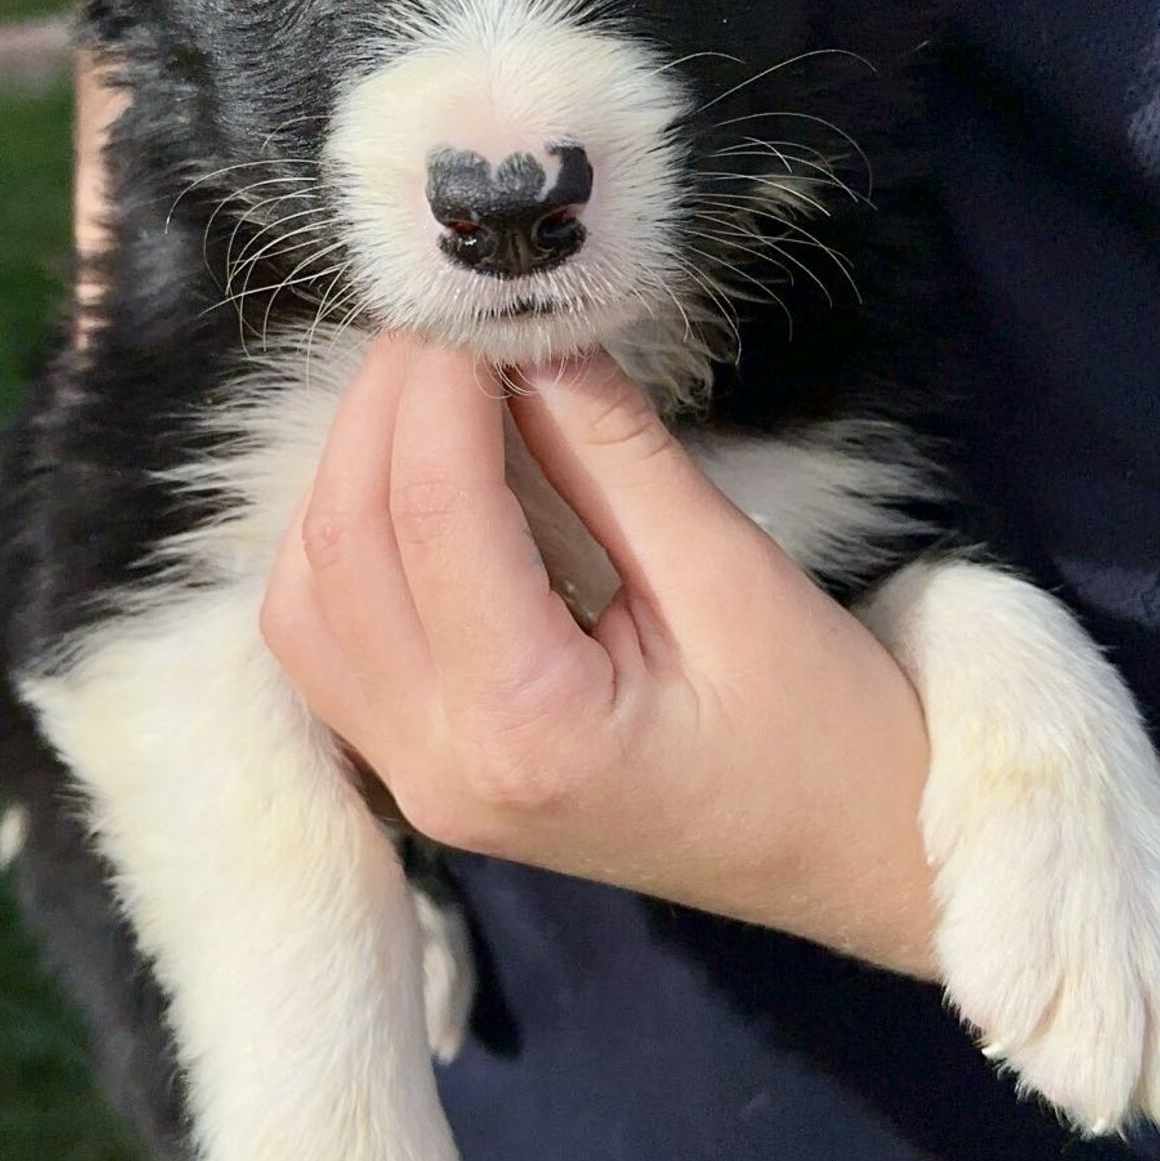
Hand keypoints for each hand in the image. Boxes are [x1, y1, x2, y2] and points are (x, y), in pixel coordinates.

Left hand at [261, 336, 939, 975]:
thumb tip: (531, 338)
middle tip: (445, 322)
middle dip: (380, 411)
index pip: (434, 513)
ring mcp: (416, 783)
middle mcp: (439, 768)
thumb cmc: (827, 733)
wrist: (854, 859)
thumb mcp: (734, 577)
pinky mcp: (419, 774)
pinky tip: (405, 483)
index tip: (471, 301)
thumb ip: (615, 453)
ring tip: (425, 390)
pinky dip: (343, 544)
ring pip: (305, 597)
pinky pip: (327, 645)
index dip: (439, 384)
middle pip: (344, 547)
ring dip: (344, 474)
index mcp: (529, 729)